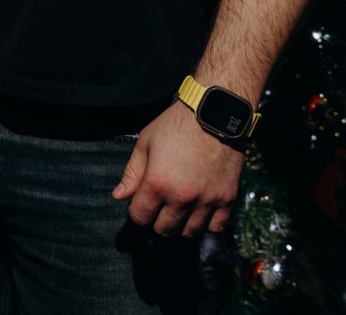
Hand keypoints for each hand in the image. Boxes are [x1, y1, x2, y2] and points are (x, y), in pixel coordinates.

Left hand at [111, 101, 243, 235]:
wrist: (215, 113)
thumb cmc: (176, 125)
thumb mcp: (146, 142)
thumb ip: (132, 173)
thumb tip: (118, 196)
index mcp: (157, 183)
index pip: (140, 217)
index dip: (138, 212)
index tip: (142, 204)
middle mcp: (182, 196)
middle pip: (164, 229)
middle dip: (157, 221)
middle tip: (161, 208)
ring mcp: (207, 200)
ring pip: (189, 232)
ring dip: (181, 225)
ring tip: (180, 210)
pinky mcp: (227, 198)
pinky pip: (215, 227)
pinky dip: (206, 224)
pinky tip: (201, 211)